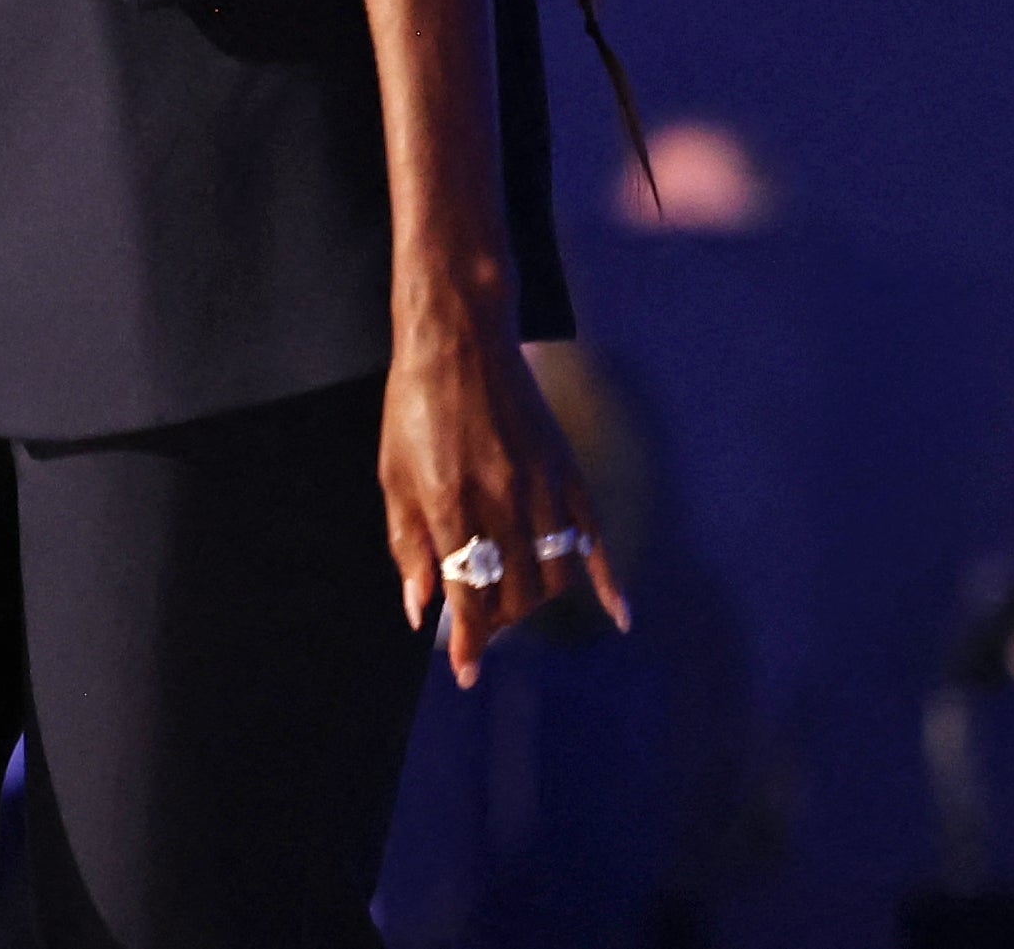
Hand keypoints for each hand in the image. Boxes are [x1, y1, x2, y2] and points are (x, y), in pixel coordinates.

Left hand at [384, 319, 625, 684]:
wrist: (459, 339)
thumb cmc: (414, 407)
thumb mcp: (393, 475)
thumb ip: (408, 545)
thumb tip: (421, 610)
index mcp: (450, 505)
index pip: (468, 598)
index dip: (468, 643)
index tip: (466, 673)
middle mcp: (502, 503)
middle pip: (515, 596)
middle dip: (497, 623)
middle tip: (479, 623)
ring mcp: (542, 489)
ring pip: (554, 578)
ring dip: (536, 605)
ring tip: (513, 604)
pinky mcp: (569, 473)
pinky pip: (595, 538)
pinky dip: (610, 582)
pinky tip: (619, 616)